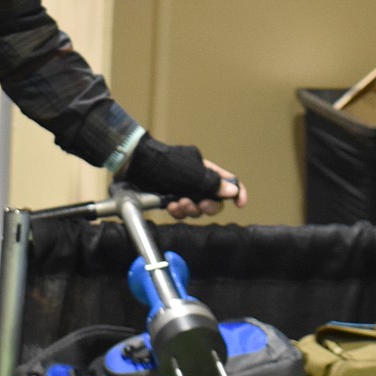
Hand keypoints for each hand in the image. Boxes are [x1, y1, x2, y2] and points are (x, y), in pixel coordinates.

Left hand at [122, 134, 247, 219]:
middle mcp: (195, 180)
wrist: (135, 165)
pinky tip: (170, 207)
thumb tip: (232, 191)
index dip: (236, 192)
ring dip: (191, 209)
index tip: (240, 204)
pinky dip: (178, 212)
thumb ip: (212, 183)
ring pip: (196, 208)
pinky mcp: (168, 200)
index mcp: (205, 168)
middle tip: (200, 204)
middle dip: (208, 206)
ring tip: (179, 203)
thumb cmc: (165, 163)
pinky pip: (180, 212)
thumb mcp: (192, 172)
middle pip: (213, 200)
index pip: (227, 180)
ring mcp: (181, 190)